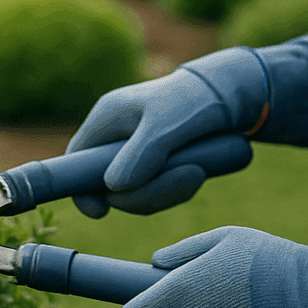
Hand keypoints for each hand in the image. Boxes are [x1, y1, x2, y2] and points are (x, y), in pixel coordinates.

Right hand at [66, 49, 266, 217]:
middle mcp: (117, 137)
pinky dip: (176, 189)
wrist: (232, 96)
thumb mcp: (169, 123)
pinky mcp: (156, 164)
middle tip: (186, 178)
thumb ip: (142, 153)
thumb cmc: (196, 100)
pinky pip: (156, 191)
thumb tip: (113, 187)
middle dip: (144, 194)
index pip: (75, 160)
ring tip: (198, 171)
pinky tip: (199, 171)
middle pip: (108, 186)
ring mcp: (136, 152)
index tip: (102, 212)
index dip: (81, 190)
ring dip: (166, 192)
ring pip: (135, 193)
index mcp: (108, 119)